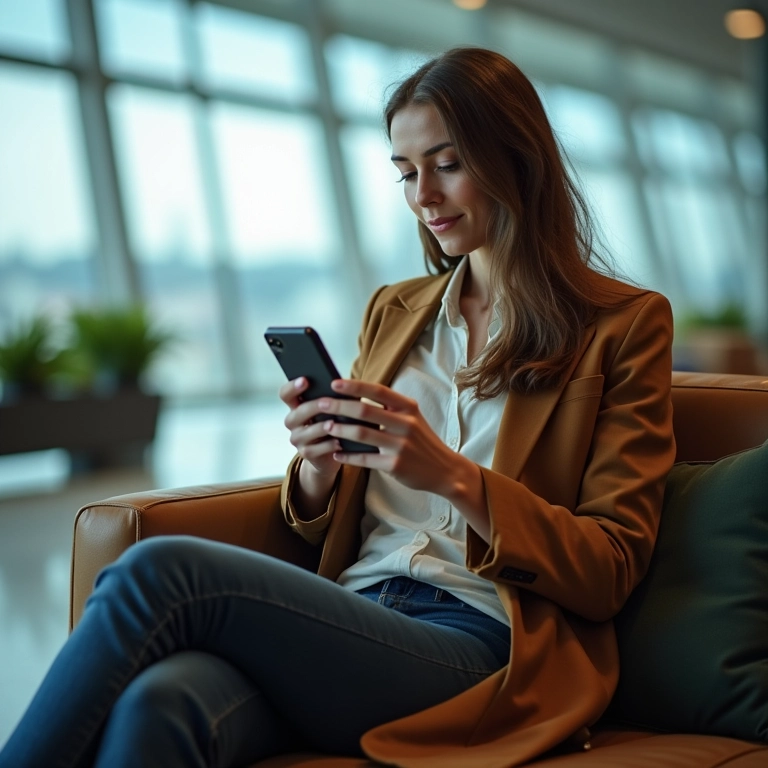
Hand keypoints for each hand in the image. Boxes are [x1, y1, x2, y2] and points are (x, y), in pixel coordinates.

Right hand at [279, 377, 340, 480]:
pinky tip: (339, 442)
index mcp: (296, 406)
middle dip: (313, 406)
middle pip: (298, 412)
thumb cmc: (334, 422)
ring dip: (322, 427)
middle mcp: (293, 422)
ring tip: (334, 423)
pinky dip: (329, 445)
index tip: (305, 380)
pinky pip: (316, 449)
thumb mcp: (331, 408)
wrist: (331, 452)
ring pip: (307, 431)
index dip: (293, 387)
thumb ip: (332, 397)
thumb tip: (342, 384)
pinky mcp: (306, 453)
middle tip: (325, 402)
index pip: (286, 394)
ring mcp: (297, 439)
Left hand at [317, 379, 465, 496]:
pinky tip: (336, 453)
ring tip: (326, 427)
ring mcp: (401, 445)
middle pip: (364, 410)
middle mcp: (406, 424)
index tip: (334, 383)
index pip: (378, 390)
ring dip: (340, 430)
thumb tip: (354, 399)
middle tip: (321, 404)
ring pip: (361, 434)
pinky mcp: (395, 465)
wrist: (444, 470)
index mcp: (408, 407)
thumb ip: (389, 408)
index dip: (354, 386)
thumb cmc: (421, 441)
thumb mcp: (412, 418)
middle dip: (339, 406)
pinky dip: (348, 456)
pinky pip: (364, 459)